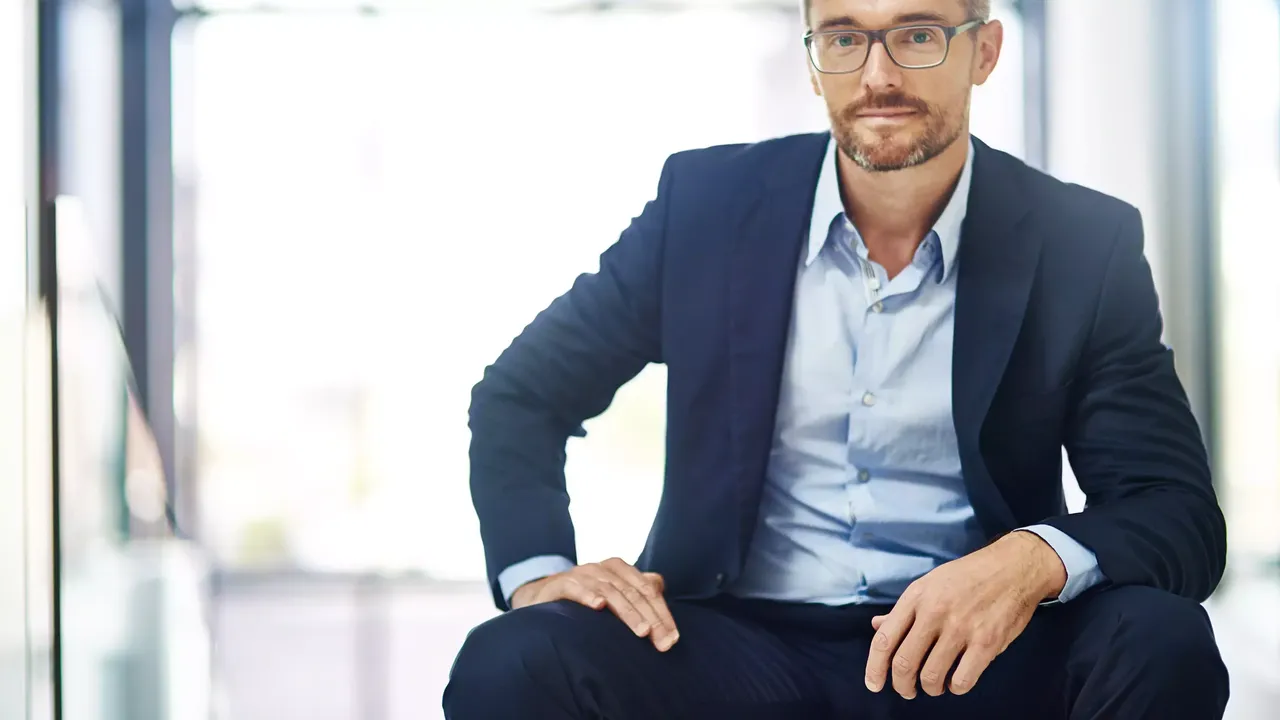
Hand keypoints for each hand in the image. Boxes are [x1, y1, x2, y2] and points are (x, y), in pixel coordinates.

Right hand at [510, 557, 679, 651]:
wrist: (541, 594)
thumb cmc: (585, 596)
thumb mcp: (613, 592)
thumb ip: (637, 590)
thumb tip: (660, 588)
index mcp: (619, 569)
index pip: (648, 589)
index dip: (662, 613)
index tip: (672, 638)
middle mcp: (602, 569)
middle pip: (633, 592)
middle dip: (651, 618)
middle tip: (662, 642)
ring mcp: (581, 574)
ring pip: (610, 591)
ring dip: (627, 611)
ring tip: (641, 631)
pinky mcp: (560, 584)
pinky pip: (576, 588)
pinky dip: (588, 595)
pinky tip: (598, 606)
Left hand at [864, 531, 1066, 698]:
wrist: (1013, 567)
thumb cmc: (968, 575)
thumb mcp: (929, 583)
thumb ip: (904, 609)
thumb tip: (876, 626)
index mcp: (916, 597)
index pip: (884, 639)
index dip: (874, 668)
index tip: (874, 684)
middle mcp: (934, 613)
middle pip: (904, 663)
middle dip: (902, 685)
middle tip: (907, 691)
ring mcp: (961, 628)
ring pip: (931, 676)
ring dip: (930, 689)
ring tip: (935, 686)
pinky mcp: (987, 642)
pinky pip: (962, 680)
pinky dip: (956, 688)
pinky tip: (957, 681)